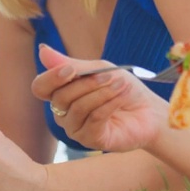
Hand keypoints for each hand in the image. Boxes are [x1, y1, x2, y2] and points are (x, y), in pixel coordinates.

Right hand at [30, 44, 167, 152]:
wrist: (149, 110)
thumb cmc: (121, 87)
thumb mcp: (99, 70)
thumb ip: (72, 65)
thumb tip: (41, 50)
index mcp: (61, 94)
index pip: (40, 87)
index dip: (51, 78)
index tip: (71, 70)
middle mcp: (63, 114)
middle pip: (60, 98)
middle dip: (86, 83)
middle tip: (110, 75)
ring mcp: (75, 129)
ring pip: (78, 108)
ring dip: (101, 92)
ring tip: (121, 84)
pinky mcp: (91, 140)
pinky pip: (94, 119)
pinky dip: (109, 103)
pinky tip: (122, 95)